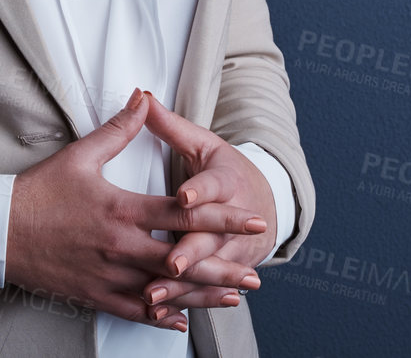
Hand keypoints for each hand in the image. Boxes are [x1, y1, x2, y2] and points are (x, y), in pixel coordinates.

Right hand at [4, 88, 268, 330]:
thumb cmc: (38, 192)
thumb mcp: (80, 155)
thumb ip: (118, 130)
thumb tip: (143, 99)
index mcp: (121, 209)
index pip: (182, 214)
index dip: (221, 216)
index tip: (251, 218)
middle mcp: (120, 246)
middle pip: (182, 259)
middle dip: (222, 266)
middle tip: (256, 271)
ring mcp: (107, 274)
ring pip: (164, 291)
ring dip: (201, 294)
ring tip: (233, 295)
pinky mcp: (93, 293)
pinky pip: (133, 311)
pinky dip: (160, 317)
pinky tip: (182, 321)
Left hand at [136, 94, 277, 311]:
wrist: (268, 204)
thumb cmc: (225, 171)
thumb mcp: (204, 144)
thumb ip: (171, 126)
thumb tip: (142, 96)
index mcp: (226, 180)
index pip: (213, 186)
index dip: (199, 192)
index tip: (183, 197)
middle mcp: (234, 218)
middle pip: (210, 236)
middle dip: (190, 252)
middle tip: (169, 263)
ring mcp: (233, 249)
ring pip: (207, 271)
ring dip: (183, 286)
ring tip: (154, 296)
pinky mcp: (228, 271)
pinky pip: (205, 290)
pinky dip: (185, 302)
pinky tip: (162, 313)